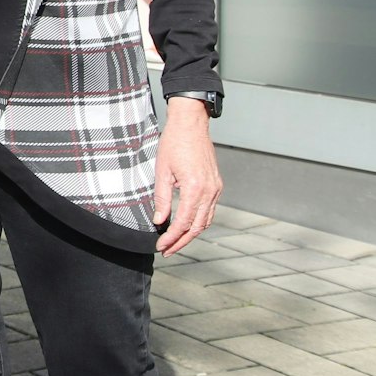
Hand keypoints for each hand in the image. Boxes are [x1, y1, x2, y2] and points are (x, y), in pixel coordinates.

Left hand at [152, 98, 222, 255]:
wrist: (191, 125)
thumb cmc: (174, 144)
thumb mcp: (162, 171)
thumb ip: (162, 198)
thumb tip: (159, 220)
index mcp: (194, 188)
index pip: (182, 222)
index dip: (171, 237)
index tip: (160, 245)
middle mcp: (209, 191)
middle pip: (197, 227)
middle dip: (181, 241)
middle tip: (167, 250)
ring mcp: (215, 189)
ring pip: (206, 221)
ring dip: (191, 234)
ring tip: (176, 242)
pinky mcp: (216, 185)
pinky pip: (210, 210)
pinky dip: (199, 222)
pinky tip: (187, 226)